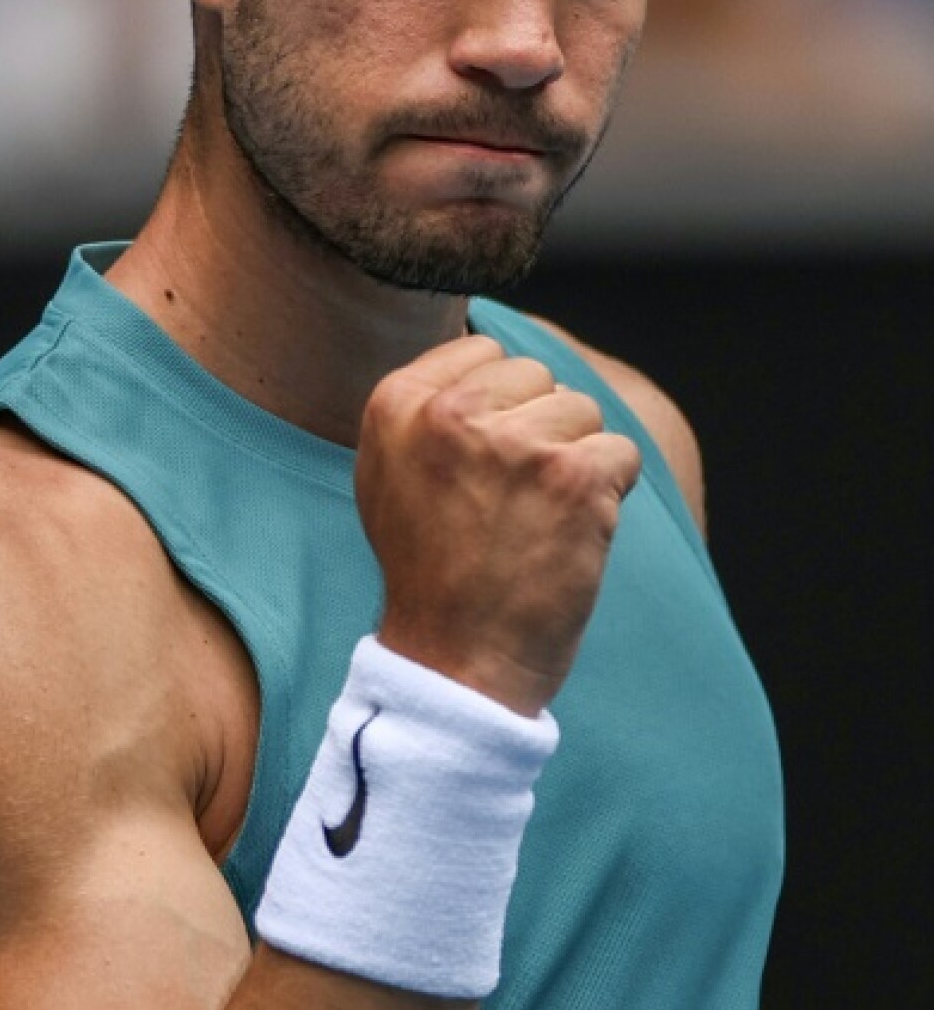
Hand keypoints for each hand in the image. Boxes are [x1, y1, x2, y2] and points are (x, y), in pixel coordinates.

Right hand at [355, 334, 641, 715]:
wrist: (457, 662)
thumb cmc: (428, 571)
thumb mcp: (388, 473)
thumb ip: (425, 407)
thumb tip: (484, 347)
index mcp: (397, 403)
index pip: (484, 351)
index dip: (498, 407)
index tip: (479, 468)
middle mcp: (451, 414)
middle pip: (538, 375)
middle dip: (539, 427)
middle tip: (509, 500)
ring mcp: (516, 444)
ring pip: (583, 411)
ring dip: (575, 462)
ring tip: (535, 520)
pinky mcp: (574, 478)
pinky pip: (621, 453)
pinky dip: (609, 495)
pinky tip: (568, 534)